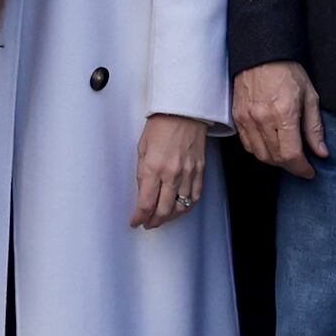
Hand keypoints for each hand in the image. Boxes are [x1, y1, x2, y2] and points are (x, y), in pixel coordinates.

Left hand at [130, 113, 210, 229]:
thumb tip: (143, 192)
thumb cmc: (161, 124)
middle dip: (154, 221)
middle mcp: (172, 174)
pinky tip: (180, 208)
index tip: (135, 221)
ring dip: (170, 217)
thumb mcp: (142, 147)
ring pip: (181, 207)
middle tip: (148, 224)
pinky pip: (195, 196)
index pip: (146, 203)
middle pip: (163, 210)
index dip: (139, 217)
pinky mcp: (200, 170)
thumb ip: (142, 172)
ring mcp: (188, 173)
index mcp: (153, 167)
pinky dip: (187, 207)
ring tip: (162, 218)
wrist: (184, 111)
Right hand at [231, 61, 326, 178]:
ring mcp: (247, 118)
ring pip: (260, 154)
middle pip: (275, 158)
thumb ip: (315, 127)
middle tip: (301, 164)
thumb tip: (321, 152)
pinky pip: (247, 144)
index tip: (310, 171)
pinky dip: (259, 151)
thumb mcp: (310, 96)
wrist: (262, 54)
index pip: (291, 155)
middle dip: (290, 166)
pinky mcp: (237, 117)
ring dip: (275, 160)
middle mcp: (262, 118)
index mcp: (284, 113)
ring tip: (287, 156)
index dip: (302, 168)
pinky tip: (270, 145)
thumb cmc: (288, 71)